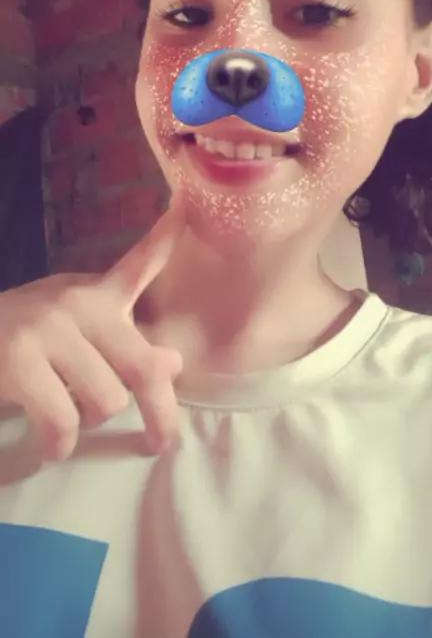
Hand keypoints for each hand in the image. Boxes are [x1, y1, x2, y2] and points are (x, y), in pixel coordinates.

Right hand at [0, 193, 187, 461]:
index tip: (187, 210)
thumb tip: (173, 363)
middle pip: (142, 365)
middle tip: (161, 443)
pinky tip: (51, 446)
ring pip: (107, 399)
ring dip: (90, 422)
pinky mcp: (21, 360)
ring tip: (69, 418)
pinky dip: (59, 444)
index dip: (165, 239)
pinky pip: (63, 420)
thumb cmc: (19, 342)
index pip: (138, 265)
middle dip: (160, 413)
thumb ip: (121, 345)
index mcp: (94, 294)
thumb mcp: (72, 332)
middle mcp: (77, 304)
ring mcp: (48, 329)